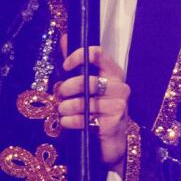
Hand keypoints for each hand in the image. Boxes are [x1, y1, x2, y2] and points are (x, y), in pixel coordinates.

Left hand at [56, 46, 131, 165]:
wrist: (111, 143)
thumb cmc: (96, 111)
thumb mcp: (86, 86)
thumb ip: (77, 63)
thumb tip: (65, 37)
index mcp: (114, 73)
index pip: (97, 53)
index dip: (77, 57)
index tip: (65, 67)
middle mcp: (120, 87)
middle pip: (87, 80)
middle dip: (67, 88)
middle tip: (60, 94)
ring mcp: (119, 106)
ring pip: (85, 101)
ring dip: (66, 107)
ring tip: (62, 110)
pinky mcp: (114, 123)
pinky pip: (86, 118)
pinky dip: (71, 121)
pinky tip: (66, 122)